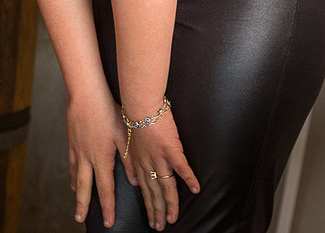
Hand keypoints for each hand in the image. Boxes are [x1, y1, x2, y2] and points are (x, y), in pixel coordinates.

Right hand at [65, 90, 132, 228]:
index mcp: (102, 158)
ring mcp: (76, 149)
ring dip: (77, 191)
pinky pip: (71, 163)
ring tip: (77, 202)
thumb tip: (134, 181)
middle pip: (84, 187)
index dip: (107, 207)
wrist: (85, 94)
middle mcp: (87, 157)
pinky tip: (73, 177)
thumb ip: (129, 160)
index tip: (108, 221)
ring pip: (76, 176)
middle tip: (80, 219)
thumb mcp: (124, 135)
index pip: (105, 189)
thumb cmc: (107, 111)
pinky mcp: (71, 140)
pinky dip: (72, 174)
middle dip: (83, 205)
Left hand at [126, 107, 199, 230]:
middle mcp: (147, 163)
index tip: (151, 219)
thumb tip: (133, 178)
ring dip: (169, 204)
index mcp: (139, 161)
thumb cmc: (134, 118)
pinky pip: (181, 167)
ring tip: (172, 218)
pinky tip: (195, 189)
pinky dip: (188, 178)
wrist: (139, 102)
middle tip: (159, 227)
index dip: (149, 205)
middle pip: (153, 192)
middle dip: (156, 211)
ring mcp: (159, 157)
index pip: (145, 189)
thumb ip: (132, 162)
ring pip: (165, 186)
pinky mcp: (170, 148)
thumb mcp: (129, 143)